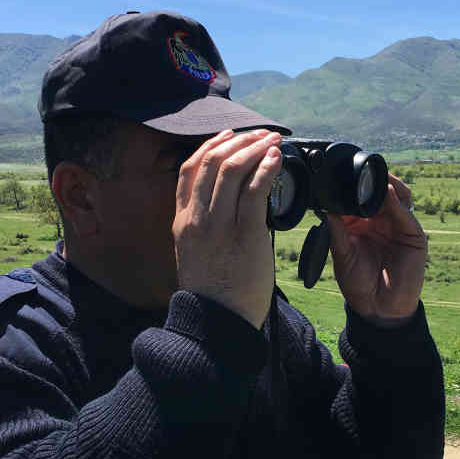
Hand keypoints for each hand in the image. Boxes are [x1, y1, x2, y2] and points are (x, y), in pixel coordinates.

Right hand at [173, 129, 281, 327]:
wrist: (218, 324)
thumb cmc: (214, 294)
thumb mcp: (196, 254)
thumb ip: (204, 228)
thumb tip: (226, 206)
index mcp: (182, 222)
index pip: (188, 171)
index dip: (210, 146)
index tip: (229, 136)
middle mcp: (196, 219)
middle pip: (210, 162)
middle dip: (238, 140)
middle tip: (260, 134)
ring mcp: (219, 226)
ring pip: (233, 169)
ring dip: (256, 148)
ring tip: (273, 140)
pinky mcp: (245, 235)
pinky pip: (255, 190)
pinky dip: (267, 167)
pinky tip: (277, 159)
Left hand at [326, 175, 426, 325]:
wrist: (379, 308)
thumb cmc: (359, 284)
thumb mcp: (342, 256)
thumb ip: (336, 232)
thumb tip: (324, 209)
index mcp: (362, 223)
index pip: (358, 196)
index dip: (350, 186)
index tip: (336, 176)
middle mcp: (381, 220)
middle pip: (379, 190)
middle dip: (370, 178)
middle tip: (356, 169)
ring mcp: (398, 225)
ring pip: (396, 194)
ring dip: (386, 183)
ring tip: (373, 176)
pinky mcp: (413, 234)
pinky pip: (405, 213)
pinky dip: (396, 200)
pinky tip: (387, 192)